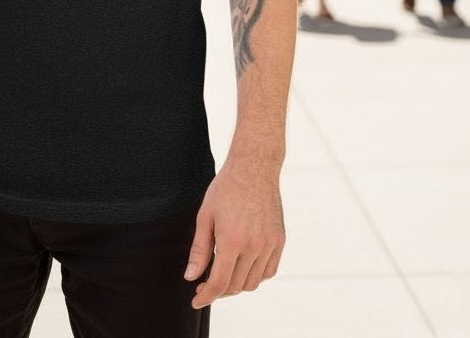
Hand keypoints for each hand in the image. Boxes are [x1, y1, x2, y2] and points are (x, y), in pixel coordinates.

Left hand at [184, 163, 284, 307]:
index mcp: (232, 240)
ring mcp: (270, 245)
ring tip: (223, 272)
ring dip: (237, 285)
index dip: (206, 297)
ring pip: (253, 283)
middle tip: (205, 283)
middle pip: (236, 286)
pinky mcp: (279, 241)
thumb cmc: (225, 189)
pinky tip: (243, 266)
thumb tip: (190, 277)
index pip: (219, 283)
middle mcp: (254, 246)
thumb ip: (199, 250)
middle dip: (219, 290)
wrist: (254, 168)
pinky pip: (268, 272)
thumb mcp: (205, 216)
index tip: (196, 300)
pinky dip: (255, 275)